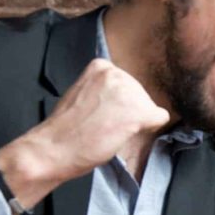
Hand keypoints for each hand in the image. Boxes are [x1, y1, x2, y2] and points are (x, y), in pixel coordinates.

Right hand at [0, 58, 170, 206]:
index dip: (118, 102)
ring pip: (149, 107)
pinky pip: (160, 118)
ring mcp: (129, 92)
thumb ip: (103, 89)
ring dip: (135, 122)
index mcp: (101, 67)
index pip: (127, 83)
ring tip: (109, 130)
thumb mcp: (83, 93)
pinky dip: (148, 129)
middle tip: (104, 124)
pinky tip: (124, 134)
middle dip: (128, 111)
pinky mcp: (139, 112)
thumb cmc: (65, 128)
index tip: (102, 112)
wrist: (54, 148)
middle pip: (141, 94)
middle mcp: (117, 74)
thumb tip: (122, 98)